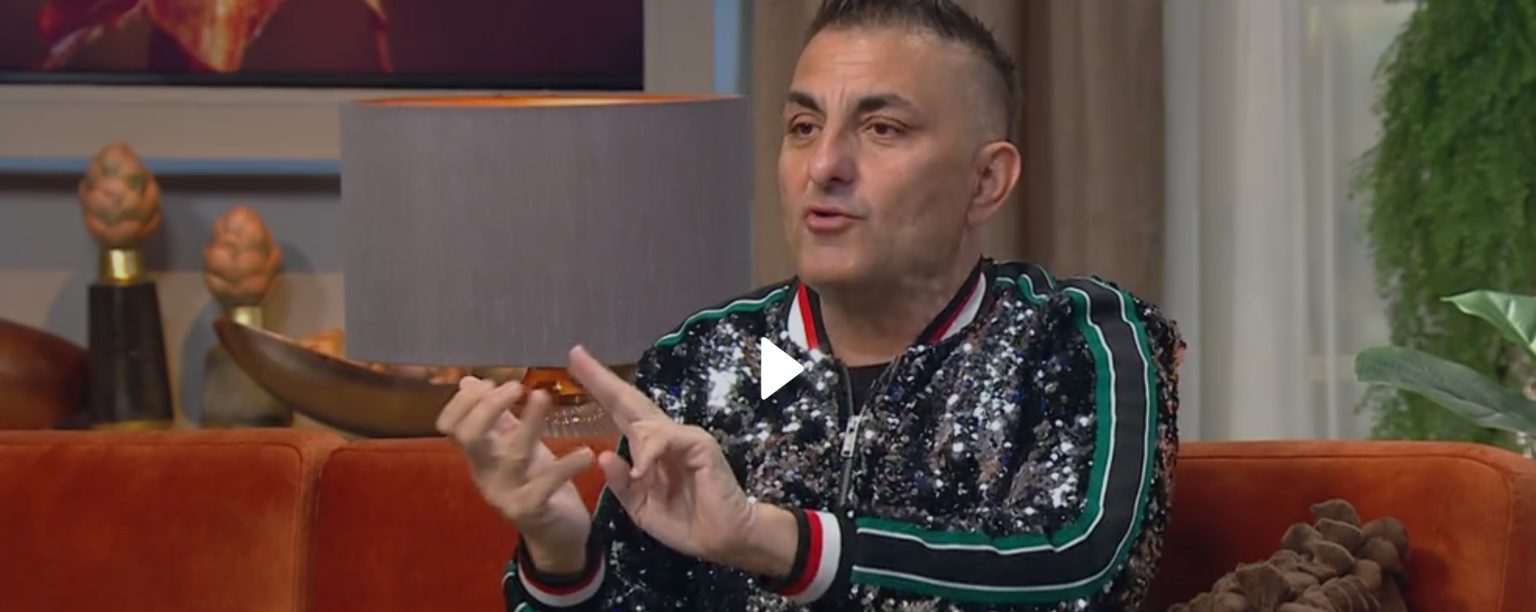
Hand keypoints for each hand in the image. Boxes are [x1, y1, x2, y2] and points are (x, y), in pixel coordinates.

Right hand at [437, 377, 594, 573]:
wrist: (556, 534)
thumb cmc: (537, 482)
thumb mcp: (516, 446)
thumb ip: (497, 417)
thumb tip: (470, 381)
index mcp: (479, 456)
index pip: (450, 426)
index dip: (463, 402)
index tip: (488, 382)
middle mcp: (485, 474)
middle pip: (469, 436)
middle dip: (488, 407)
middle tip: (516, 386)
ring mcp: (506, 494)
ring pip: (512, 454)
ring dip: (529, 423)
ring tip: (543, 397)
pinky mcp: (531, 510)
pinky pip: (546, 484)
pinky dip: (567, 465)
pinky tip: (587, 453)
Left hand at [565, 346, 796, 577]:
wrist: (723, 539)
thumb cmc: (685, 523)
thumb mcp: (641, 507)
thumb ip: (622, 484)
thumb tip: (602, 455)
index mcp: (650, 450)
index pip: (621, 413)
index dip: (599, 390)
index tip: (575, 363)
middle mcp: (665, 436)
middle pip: (629, 401)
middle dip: (601, 379)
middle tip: (576, 355)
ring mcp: (683, 436)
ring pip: (645, 423)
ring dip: (635, 445)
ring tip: (640, 478)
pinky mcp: (698, 443)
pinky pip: (665, 440)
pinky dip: (650, 455)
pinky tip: (642, 473)